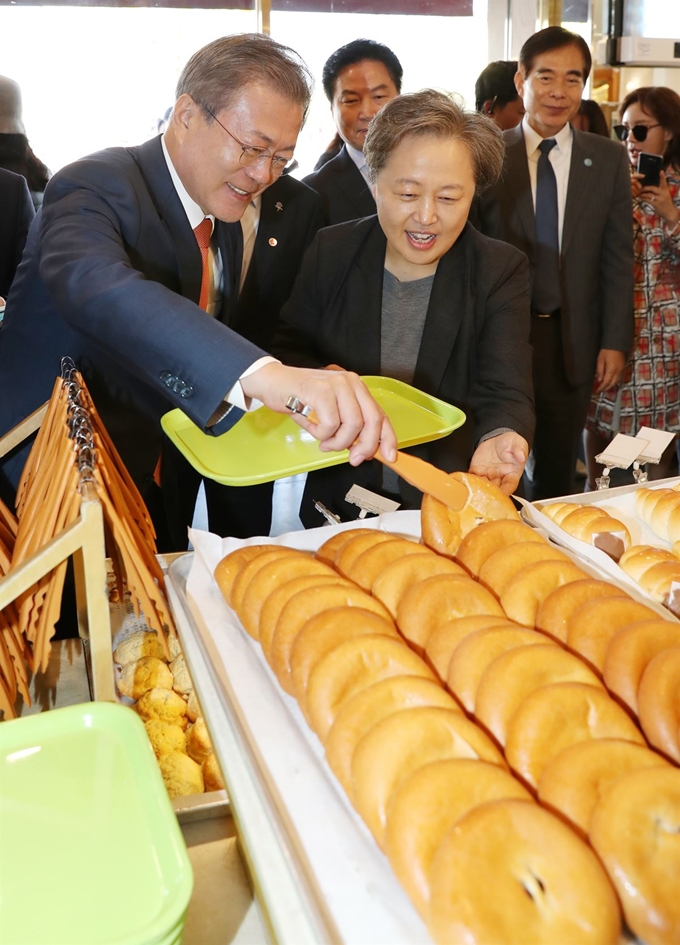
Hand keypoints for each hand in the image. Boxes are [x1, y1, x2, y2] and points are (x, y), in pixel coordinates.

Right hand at [239, 362, 396, 464]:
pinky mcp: (321, 391)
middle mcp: (351, 383)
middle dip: (365, 446)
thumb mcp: (330, 412)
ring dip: (337, 442)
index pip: (380, 414)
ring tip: (324, 441)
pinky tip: (313, 429)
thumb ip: (348, 426)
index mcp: (356, 388)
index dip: (387, 438)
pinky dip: (321, 434)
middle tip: (353, 458)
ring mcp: (336, 385)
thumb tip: (364, 449)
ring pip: (351, 426)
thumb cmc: (300, 399)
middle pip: (371, 421)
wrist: (272, 383)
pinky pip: (330, 425)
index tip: (390, 456)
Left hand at [468, 431, 528, 495]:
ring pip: (483, 486)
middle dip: (491, 494)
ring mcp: (488, 475)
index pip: (510, 484)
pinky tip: (467, 482)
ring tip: (476, 489)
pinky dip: (469, 481)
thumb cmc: (511, 443)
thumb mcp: (518, 443)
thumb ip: (520, 449)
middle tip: (486, 495)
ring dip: (479, 489)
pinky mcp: (477, 471)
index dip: (507, 490)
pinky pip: (473, 478)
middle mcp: (500, 477)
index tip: (504, 494)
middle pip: (496, 489)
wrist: (497, 439)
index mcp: (512, 473)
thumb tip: (521, 456)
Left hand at [593, 348, 625, 392]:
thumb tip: (599, 380)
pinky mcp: (623, 367)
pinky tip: (610, 381)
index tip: (597, 391)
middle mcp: (618, 371)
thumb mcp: (600, 360)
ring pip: (616, 381)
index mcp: (611, 370)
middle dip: (606, 388)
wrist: (616, 343)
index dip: (601, 388)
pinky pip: (618, 377)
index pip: (606, 382)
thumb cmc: (606, 351)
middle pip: (612, 383)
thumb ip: (600, 371)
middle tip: (600, 390)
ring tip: (604, 387)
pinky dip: (614, 381)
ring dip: (610, 385)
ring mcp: (621, 369)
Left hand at [633, 170, 678, 225]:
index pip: (664, 182)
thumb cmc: (666, 203)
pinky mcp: (656, 204)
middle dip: (645, 188)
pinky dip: (643, 199)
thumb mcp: (665, 195)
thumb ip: (660, 191)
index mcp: (665, 190)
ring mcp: (660, 199)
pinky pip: (648, 200)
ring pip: (649, 195)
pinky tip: (640, 198)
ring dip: (642, 194)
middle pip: (652, 188)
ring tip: (638, 194)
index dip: (662, 176)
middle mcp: (663, 194)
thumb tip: (651, 188)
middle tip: (640, 188)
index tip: (661, 171)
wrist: (669, 212)